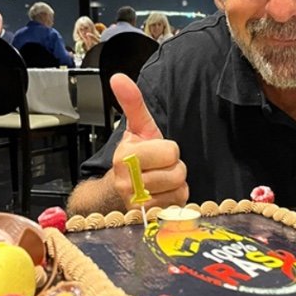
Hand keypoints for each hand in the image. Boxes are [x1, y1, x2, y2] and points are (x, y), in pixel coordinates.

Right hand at [110, 73, 188, 209]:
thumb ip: (132, 103)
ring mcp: (136, 203)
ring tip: (161, 180)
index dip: (169, 151)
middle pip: (177, 172)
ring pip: (178, 190)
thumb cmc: (133, 157)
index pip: (170, 152)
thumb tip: (119, 77)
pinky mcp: (146, 217)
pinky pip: (176, 206)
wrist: (116, 191)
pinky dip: (174, 200)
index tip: (158, 152)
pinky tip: (162, 195)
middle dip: (174, 168)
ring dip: (175, 185)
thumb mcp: (137, 129)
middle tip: (161, 167)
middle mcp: (128, 182)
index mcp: (126, 156)